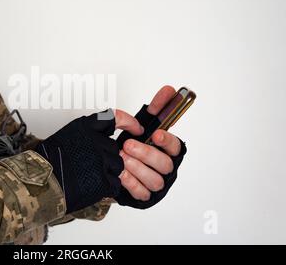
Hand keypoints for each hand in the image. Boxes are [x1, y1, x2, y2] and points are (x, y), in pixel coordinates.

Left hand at [115, 86, 186, 208]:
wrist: (110, 165)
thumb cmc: (133, 144)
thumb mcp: (142, 123)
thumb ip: (156, 107)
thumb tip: (169, 90)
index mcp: (166, 149)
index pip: (176, 146)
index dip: (167, 140)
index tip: (156, 134)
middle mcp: (164, 166)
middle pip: (165, 164)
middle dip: (146, 153)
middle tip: (128, 145)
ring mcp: (155, 182)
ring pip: (156, 180)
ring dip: (139, 168)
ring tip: (123, 159)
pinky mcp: (144, 195)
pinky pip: (143, 194)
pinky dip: (132, 184)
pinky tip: (122, 174)